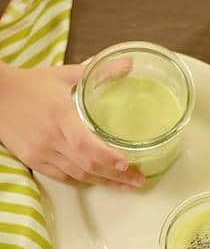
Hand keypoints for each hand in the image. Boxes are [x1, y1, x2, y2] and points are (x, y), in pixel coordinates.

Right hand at [0, 62, 143, 186]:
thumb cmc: (31, 84)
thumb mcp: (65, 75)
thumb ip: (99, 72)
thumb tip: (130, 63)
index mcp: (61, 116)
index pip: (86, 144)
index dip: (108, 158)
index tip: (128, 165)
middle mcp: (51, 138)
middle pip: (88, 165)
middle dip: (116, 177)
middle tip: (139, 181)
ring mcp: (40, 152)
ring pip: (77, 175)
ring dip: (102, 182)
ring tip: (125, 185)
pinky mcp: (32, 160)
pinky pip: (61, 177)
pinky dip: (81, 181)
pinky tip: (97, 181)